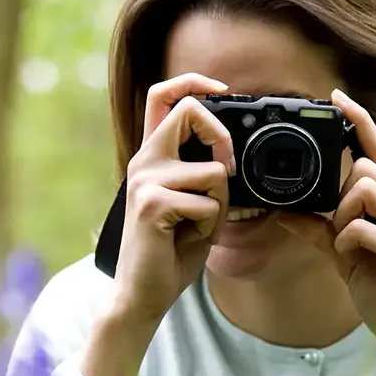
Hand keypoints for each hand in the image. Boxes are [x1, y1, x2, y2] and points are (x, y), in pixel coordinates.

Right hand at [107, 73, 235, 330]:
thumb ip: (206, 175)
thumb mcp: (194, 203)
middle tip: (227, 170)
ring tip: (196, 226)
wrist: (144, 293)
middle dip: (222, 136)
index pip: (163, 96)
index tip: (220, 89)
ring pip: (214, 172)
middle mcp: (145, 161)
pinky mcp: (153, 204)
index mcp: (153, 156)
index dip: (194, 82)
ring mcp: (146, 180)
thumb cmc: (171, 250)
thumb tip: (232, 157)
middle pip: (189, 111)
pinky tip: (187, 239)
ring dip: (220, 205)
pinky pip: (208, 204)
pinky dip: (210, 226)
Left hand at [276, 88, 375, 375]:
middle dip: (340, 194)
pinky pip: (365, 228)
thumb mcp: (350, 261)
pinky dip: (349, 240)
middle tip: (337, 231)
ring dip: (343, 217)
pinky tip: (352, 259)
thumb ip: (323, 232)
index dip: (360, 123)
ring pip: (367, 190)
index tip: (336, 98)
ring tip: (348, 248)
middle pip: (369, 168)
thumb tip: (287, 212)